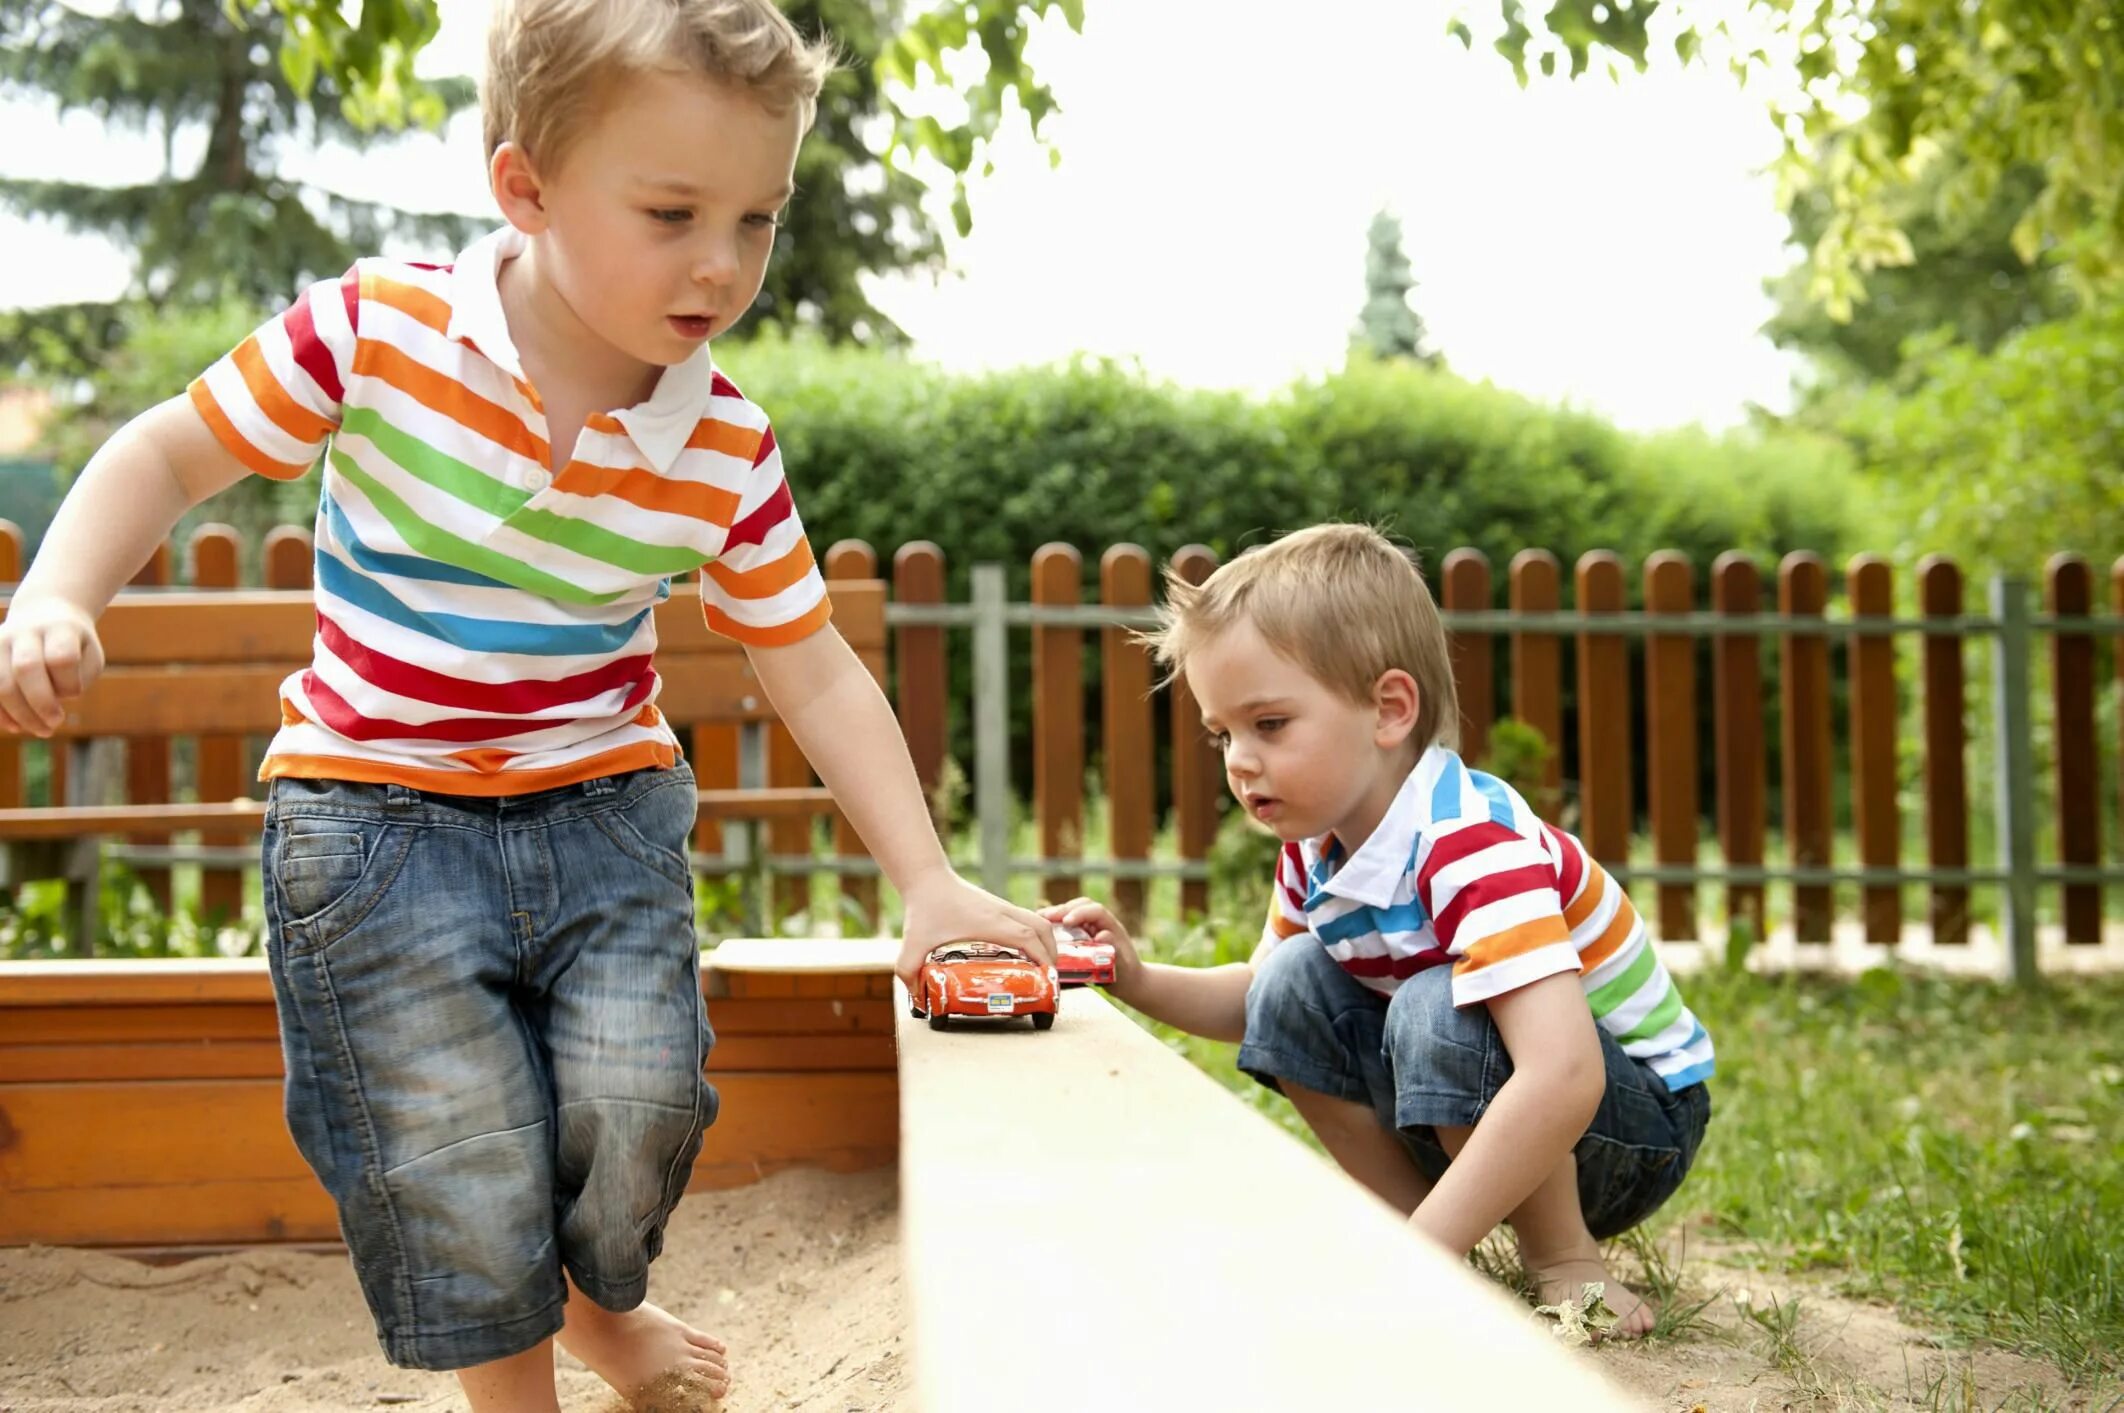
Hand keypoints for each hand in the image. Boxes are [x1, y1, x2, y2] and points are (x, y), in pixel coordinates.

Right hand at [0, 599, 103, 736]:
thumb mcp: (89, 657)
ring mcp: (1, 641)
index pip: (61, 658)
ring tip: (40, 730)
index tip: (74, 694)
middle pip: (26, 668)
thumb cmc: (74, 645)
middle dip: (40, 703)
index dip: (68, 683)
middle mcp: (26, 631)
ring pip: (1, 681)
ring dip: (19, 713)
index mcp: (60, 628)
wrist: (45, 615)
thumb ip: (78, 679)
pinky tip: (16, 726)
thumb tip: (51, 701)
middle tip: (55, 724)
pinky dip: (0, 712)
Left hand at [897, 870, 1058, 993]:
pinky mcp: (996, 906)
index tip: (1048, 976)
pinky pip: (1025, 919)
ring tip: (1042, 965)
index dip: (1043, 957)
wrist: (926, 877)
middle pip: (1042, 928)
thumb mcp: (913, 943)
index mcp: (989, 923)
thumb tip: (917, 997)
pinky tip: (1021, 950)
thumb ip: (910, 971)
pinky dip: (1033, 934)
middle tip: (1050, 975)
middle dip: (1052, 952)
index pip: (1028, 937)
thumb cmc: (924, 907)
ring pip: (1037, 921)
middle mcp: (1001, 913)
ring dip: (1045, 942)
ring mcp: (1001, 907)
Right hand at [1040, 897, 1144, 999]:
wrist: (1129, 982)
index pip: (1095, 911)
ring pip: (1071, 913)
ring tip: (1038, 920)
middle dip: (1062, 910)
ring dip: (1055, 915)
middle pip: (1080, 906)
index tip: (1066, 921)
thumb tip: (1101, 935)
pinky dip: (1054, 925)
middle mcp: (1099, 923)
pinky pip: (1066, 925)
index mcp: (1111, 926)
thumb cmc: (1128, 974)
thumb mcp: (1124, 964)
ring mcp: (1089, 928)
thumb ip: (1115, 949)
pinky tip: (1040, 930)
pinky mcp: (1081, 936)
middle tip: (1044, 917)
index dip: (1080, 913)